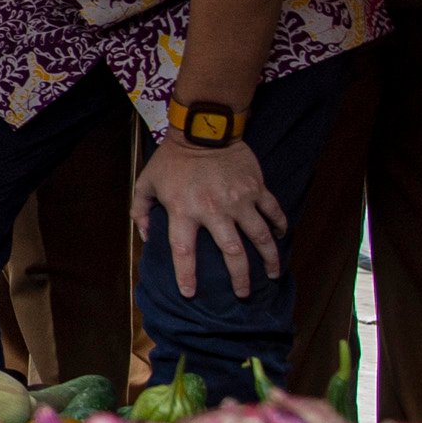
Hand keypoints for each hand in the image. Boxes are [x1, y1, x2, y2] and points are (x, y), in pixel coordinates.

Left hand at [135, 133, 287, 300]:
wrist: (202, 128)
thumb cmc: (171, 158)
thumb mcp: (146, 183)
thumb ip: (140, 212)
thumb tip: (146, 238)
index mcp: (184, 211)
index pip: (184, 252)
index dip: (187, 275)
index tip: (190, 294)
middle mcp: (214, 210)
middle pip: (231, 253)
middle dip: (239, 278)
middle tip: (243, 294)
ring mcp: (240, 200)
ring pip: (260, 236)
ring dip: (268, 259)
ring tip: (272, 275)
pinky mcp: (256, 188)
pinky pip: (273, 211)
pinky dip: (280, 225)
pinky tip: (281, 237)